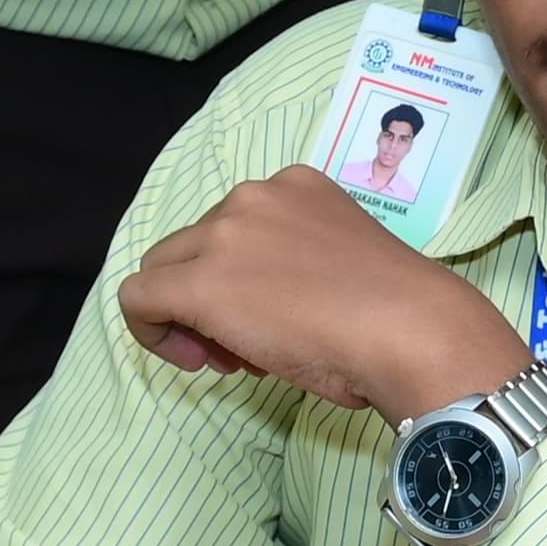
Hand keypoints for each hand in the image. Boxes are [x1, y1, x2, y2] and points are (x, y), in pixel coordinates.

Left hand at [113, 167, 531, 421]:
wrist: (406, 329)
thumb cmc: (393, 314)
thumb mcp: (338, 263)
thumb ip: (293, 266)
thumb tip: (265, 311)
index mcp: (295, 186)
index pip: (234, 229)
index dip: (237, 279)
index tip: (262, 320)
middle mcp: (254, 196)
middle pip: (193, 248)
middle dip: (207, 299)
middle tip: (242, 350)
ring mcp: (224, 234)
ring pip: (164, 270)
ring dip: (188, 316)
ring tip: (234, 359)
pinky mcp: (199, 281)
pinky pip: (140, 298)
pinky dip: (151, 330)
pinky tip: (190, 358)